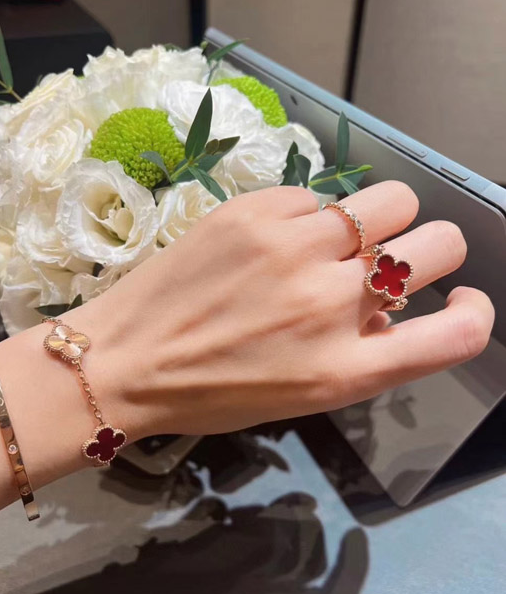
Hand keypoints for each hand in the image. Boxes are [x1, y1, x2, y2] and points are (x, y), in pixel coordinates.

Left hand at [67, 180, 493, 438]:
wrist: (123, 361)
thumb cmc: (211, 393)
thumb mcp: (300, 396)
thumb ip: (361, 351)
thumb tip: (392, 300)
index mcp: (345, 368)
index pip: (457, 334)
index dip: (473, 313)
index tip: (456, 302)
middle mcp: (332, 303)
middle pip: (441, 243)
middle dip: (430, 251)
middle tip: (390, 263)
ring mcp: (294, 248)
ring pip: (390, 200)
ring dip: (378, 222)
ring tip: (337, 241)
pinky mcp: (255, 210)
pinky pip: (320, 197)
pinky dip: (312, 217)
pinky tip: (273, 239)